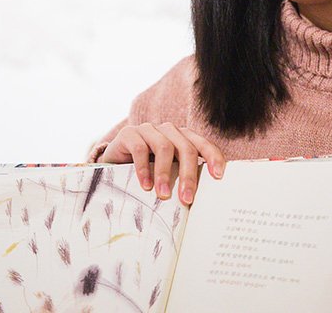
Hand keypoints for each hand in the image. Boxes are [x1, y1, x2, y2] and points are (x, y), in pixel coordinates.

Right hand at [99, 122, 225, 205]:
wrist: (113, 164)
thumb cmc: (148, 171)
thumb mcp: (168, 173)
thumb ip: (182, 177)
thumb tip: (200, 201)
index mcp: (184, 137)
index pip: (204, 144)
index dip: (213, 157)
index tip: (218, 177)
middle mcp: (169, 130)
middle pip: (186, 148)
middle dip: (188, 175)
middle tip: (187, 199)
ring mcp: (149, 129)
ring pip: (164, 147)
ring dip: (165, 174)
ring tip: (163, 195)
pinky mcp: (129, 134)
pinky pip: (140, 149)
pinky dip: (144, 169)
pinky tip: (145, 186)